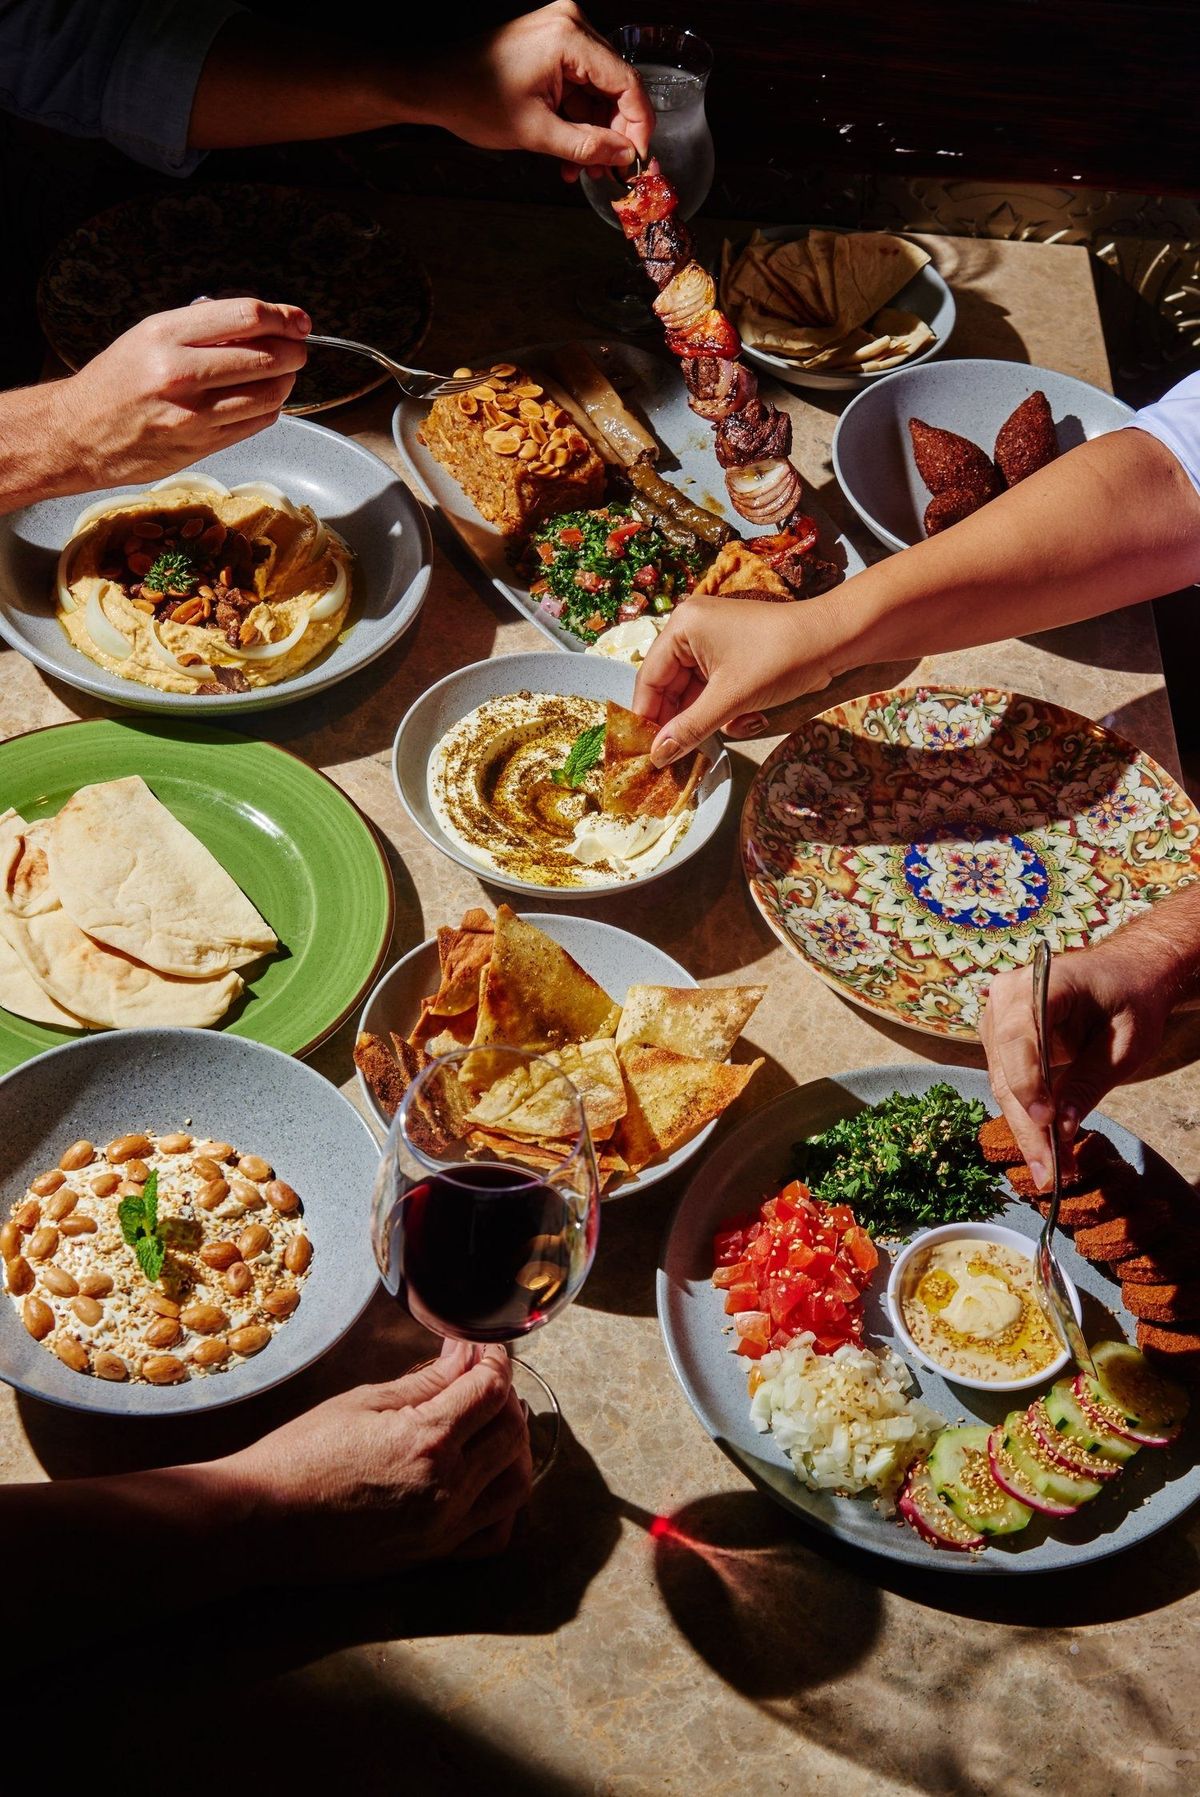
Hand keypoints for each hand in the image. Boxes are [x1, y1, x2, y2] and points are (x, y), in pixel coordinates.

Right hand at [63, 298, 310, 489]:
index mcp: (165, 336)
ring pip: (267, 395)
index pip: (245, 316)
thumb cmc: (116, 381)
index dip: (282, 317)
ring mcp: (193, 415)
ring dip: (286, 382)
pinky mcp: (202, 446)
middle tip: (298, 348)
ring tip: (283, 374)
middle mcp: (180, 374)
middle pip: (265, 357)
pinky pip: (255, 424)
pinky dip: (269, 409)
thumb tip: (262, 322)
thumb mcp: (149, 336)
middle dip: (293, 351)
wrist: (80, 433)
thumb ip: (201, 329)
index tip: (298, 320)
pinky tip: (262, 400)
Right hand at [220, 1339, 531, 1579]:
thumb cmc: (301, 1454)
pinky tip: (487, 1479)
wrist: (261, 1520)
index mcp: (428, 1441)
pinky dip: (504, 1504)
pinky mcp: (431, 1555)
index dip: (494, 1359)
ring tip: (490, 1423)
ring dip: (514, 1446)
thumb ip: (426, 1380)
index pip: (491, 1390)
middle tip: (482, 1377)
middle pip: (512, 1432)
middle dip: (506, 1396)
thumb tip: (464, 1354)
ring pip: (516, 1483)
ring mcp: (443, 1528)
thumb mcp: (364, 1401)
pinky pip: (493, 1535)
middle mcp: (446, 1488)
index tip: (483, 1348)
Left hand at [430, 2, 653, 178]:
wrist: (435, 85)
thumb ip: (587, 146)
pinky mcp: (553, 47)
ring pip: (599, 92)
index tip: (638, 160)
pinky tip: (571, 152)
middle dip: (615, 134)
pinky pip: (580, 88)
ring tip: (585, 168)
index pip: (627, 83)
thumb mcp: (536, 133)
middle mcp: (571, 26)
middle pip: (616, 87)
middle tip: (611, 171)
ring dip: (595, 133)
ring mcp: (562, 34)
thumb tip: (624, 156)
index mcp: (569, 38)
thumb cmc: (474, 99)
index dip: (638, 127)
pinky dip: (579, 121)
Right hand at [633, 595, 843, 765]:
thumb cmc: (780, 659)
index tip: (646, 753)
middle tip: (681, 756)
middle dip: (683, 720)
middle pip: (671, 687)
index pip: (650, 679)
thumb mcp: (730, 699)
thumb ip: (689, 729)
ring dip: (710, 717)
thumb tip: (657, 756)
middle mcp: (691, 629)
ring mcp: (713, 641)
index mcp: (681, 627)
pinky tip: (748, 719)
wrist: (834, 641)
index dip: (647, 717)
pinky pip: (714, 688)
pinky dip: (726, 708)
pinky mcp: (732, 654)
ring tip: (731, 730)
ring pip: (695, 692)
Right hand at [979, 938, 1173, 1188]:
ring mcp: (999, 1021)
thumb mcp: (1126, 1042)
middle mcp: (1006, 999)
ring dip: (1026, 1130)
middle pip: (1005, 1070)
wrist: (1126, 975)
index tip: (1046, 1122)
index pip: (1019, 1037)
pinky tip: (1047, 1151)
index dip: (1027, 1082)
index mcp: (1040, 983)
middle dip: (1027, 1125)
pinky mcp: (1003, 1044)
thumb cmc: (1131, 999)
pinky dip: (1029, 1119)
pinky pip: (1010, 1085)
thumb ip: (1091, 1080)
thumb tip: (1063, 1128)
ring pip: (1003, 1085)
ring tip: (1050, 1171)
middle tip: (1048, 1172)